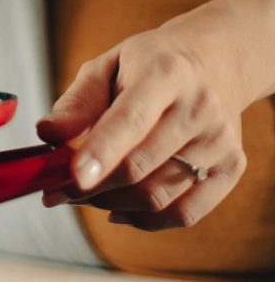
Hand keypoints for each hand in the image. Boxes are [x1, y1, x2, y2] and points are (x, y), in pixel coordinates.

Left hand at [36, 11, 252, 230]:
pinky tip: (119, 209)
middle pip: (141, 166)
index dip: (101, 152)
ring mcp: (220, 141)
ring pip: (159, 196)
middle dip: (90, 187)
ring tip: (84, 195)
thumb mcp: (105, 67)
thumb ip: (76, 103)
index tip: (73, 177)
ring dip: (111, 204)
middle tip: (57, 191)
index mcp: (165, 73)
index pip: (131, 120)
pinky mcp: (233, 167)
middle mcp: (199, 107)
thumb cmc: (148, 65)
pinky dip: (145, 220)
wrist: (214, 61)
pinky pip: (185, 213)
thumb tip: (47, 134)